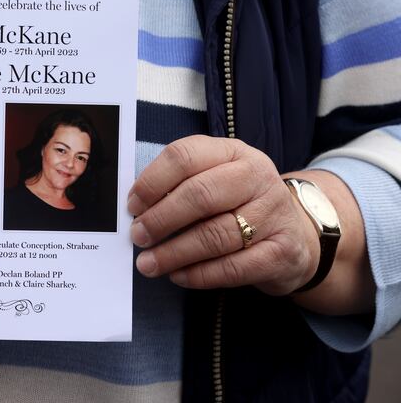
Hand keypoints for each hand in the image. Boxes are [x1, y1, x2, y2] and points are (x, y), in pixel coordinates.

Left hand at [128, 135, 319, 295]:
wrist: (297, 234)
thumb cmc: (239, 204)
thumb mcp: (214, 180)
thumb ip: (179, 185)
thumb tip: (136, 208)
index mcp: (233, 152)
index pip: (185, 156)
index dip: (152, 182)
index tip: (132, 206)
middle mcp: (257, 176)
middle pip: (199, 195)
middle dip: (161, 219)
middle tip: (137, 236)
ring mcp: (273, 214)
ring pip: (215, 235)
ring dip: (174, 253)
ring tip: (148, 263)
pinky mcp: (281, 252)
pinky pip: (233, 268)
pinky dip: (199, 274)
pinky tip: (178, 276)